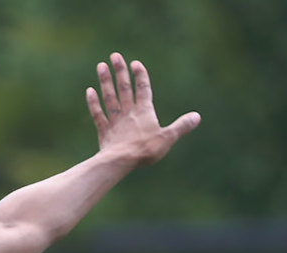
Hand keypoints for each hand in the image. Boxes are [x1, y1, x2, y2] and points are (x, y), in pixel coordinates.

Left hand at [85, 53, 199, 165]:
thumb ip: (181, 126)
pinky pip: (98, 114)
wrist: (120, 162)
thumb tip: (197, 117)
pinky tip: (89, 91)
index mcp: (144, 112)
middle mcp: (128, 113)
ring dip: (105, 82)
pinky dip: (93, 103)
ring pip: (109, 97)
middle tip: (115, 55)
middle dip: (120, 71)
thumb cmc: (145, 150)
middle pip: (124, 88)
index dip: (140, 76)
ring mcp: (114, 122)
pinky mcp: (104, 132)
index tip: (135, 63)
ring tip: (101, 66)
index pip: (143, 89)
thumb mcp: (167, 138)